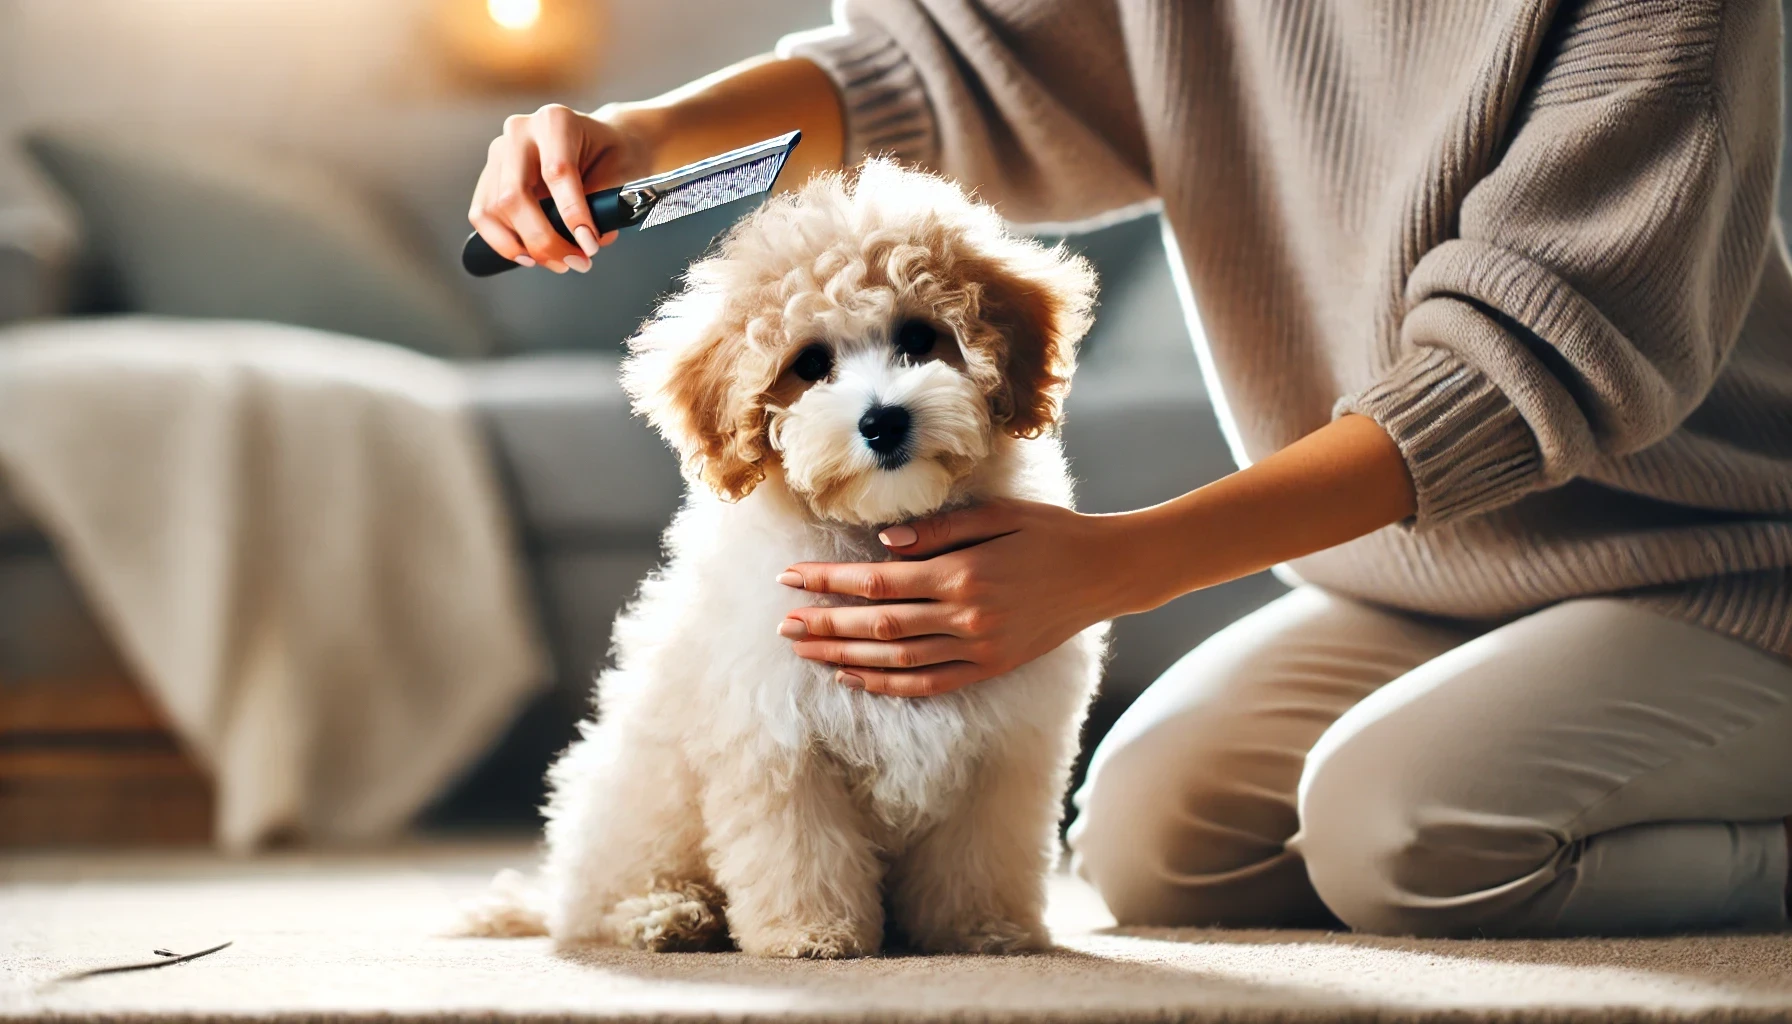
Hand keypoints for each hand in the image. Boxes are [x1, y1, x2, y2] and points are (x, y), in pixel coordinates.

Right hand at [467, 103, 653, 273]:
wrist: (600, 142)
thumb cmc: (612, 154)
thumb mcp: (621, 171)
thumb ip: (603, 204)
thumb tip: (584, 243)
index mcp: (555, 121)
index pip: (556, 172)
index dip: (572, 215)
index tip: (589, 246)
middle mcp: (520, 132)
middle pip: (514, 195)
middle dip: (544, 239)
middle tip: (574, 262)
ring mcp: (499, 153)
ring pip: (494, 210)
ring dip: (525, 246)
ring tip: (558, 262)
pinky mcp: (489, 175)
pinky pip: (482, 215)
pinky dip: (502, 242)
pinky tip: (528, 256)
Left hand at [776, 500, 1137, 697]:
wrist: (1106, 572)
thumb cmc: (1050, 533)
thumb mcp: (998, 514)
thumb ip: (938, 529)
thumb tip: (881, 543)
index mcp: (963, 572)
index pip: (878, 582)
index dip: (829, 583)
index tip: (791, 579)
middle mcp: (966, 617)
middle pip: (878, 626)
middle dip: (825, 625)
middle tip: (783, 625)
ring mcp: (978, 649)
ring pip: (896, 660)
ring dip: (844, 657)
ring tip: (805, 651)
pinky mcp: (990, 667)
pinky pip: (929, 684)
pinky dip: (887, 684)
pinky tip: (853, 677)